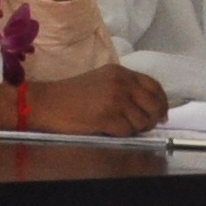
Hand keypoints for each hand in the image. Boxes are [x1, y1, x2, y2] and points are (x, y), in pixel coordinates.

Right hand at [9, 67, 168, 135]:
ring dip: (136, 128)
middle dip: (153, 119)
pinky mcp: (109, 117)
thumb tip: (153, 109)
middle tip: (144, 126)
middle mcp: (122, 83)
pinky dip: (122, 133)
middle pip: (155, 105)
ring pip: (143, 121)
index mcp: (120, 72)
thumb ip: (125, 88)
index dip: (161, 102)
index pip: (154, 86)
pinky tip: (108, 129)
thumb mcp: (100, 81)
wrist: (44, 103)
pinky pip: (128, 131)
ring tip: (119, 126)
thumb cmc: (68, 95)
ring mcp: (116, 100)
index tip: (160, 114)